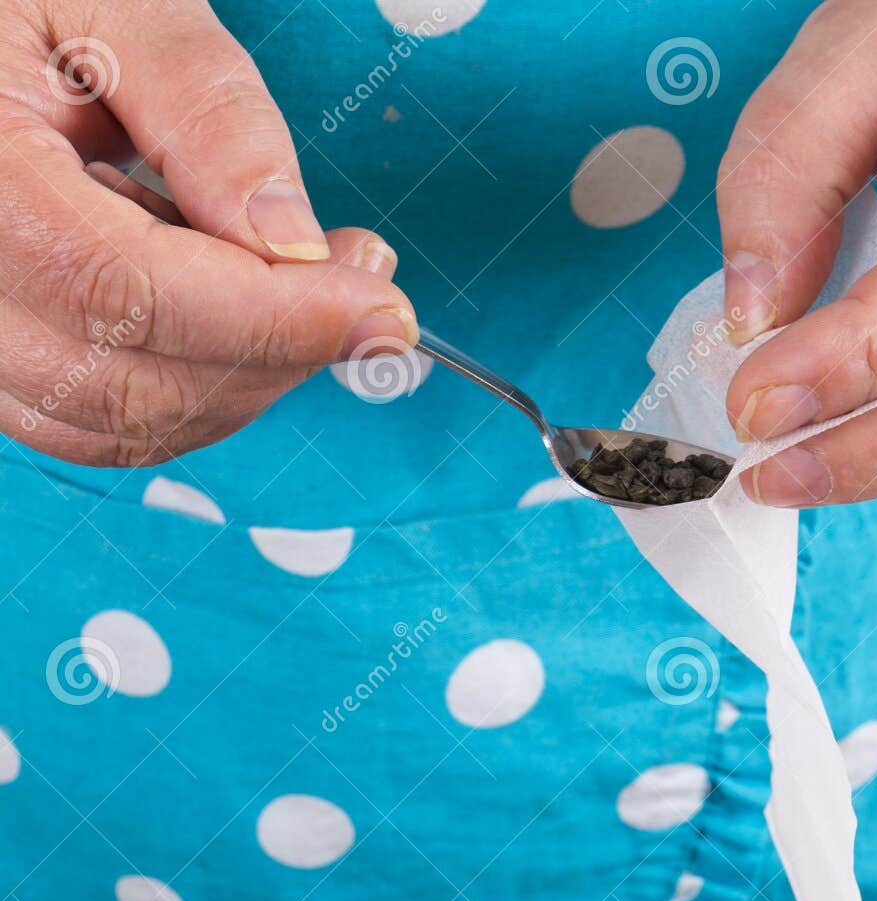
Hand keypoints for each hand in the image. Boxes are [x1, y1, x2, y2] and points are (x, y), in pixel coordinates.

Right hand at [0, 0, 416, 466]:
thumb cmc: (21, 1)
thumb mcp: (112, 2)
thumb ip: (205, 110)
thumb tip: (292, 242)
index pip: (128, 294)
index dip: (270, 320)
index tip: (379, 310)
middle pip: (134, 383)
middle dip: (276, 353)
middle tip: (364, 284)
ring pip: (125, 422)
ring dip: (245, 376)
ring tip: (306, 285)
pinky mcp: (4, 366)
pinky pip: (103, 422)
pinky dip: (195, 387)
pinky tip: (230, 306)